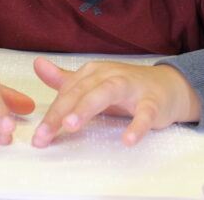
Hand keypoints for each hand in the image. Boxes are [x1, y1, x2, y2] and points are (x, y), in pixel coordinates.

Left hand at [32, 57, 200, 146]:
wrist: (167, 85)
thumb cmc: (125, 87)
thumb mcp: (93, 83)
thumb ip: (65, 79)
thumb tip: (37, 64)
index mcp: (93, 73)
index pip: (68, 93)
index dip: (52, 114)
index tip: (38, 137)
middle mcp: (109, 75)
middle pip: (82, 91)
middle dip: (61, 112)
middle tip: (45, 134)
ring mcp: (131, 86)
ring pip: (107, 93)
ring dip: (88, 107)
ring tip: (71, 125)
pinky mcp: (152, 101)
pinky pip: (145, 113)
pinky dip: (137, 125)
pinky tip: (127, 140)